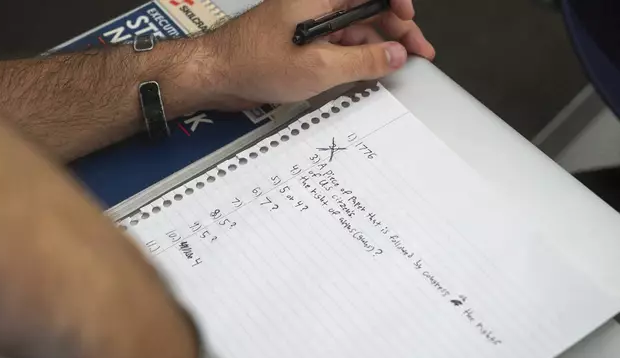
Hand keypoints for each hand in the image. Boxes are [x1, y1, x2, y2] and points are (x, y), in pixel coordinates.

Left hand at [198, 0, 433, 109]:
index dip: (398, 4)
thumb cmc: (255, 62)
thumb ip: (364, 60)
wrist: (219, 74)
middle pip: (368, 8)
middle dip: (395, 29)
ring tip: (394, 67)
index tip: (411, 24)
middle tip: (415, 52)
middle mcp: (317, 1)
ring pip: (356, 27)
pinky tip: (366, 71)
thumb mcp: (320, 67)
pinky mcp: (304, 38)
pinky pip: (339, 42)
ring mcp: (311, 19)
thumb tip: (396, 54)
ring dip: (376, 46)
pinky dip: (355, 55)